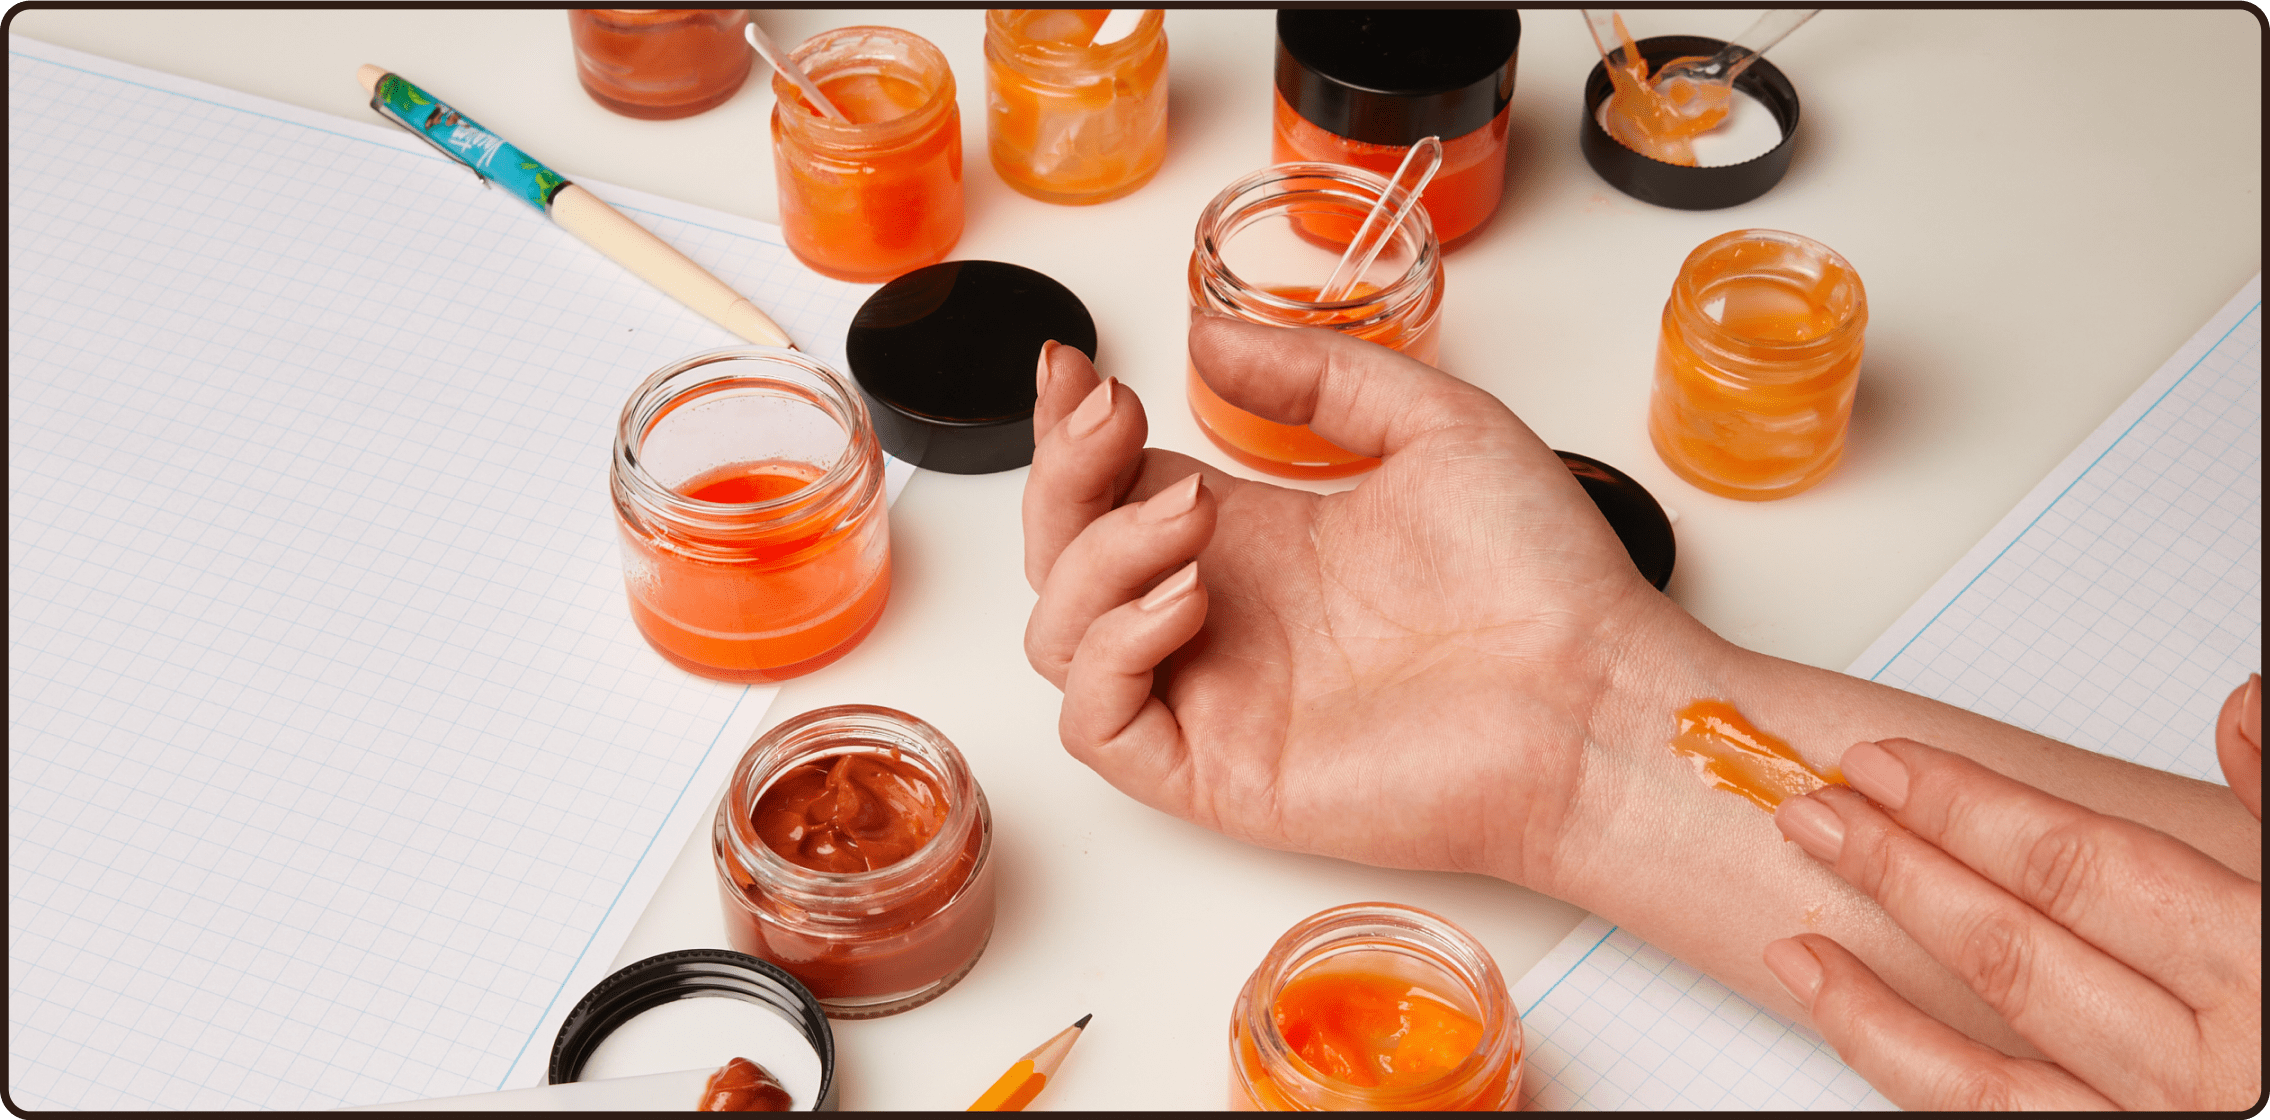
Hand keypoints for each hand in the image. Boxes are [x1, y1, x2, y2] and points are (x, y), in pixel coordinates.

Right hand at [1018, 318, 1672, 880]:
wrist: (1592, 693)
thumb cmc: (1541, 578)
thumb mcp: (1433, 425)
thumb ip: (1316, 376)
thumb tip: (1207, 336)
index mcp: (1258, 539)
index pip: (1111, 487)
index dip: (1072, 430)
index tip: (1076, 368)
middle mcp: (1221, 616)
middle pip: (1062, 553)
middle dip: (1061, 475)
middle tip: (1113, 419)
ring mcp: (1213, 696)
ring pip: (1058, 635)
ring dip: (1092, 558)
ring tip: (1190, 517)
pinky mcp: (1219, 772)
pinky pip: (1098, 723)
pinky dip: (1112, 650)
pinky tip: (1189, 598)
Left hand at [1764, 710, 2262, 1108]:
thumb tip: (2244, 705)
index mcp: (2265, 978)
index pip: (2083, 871)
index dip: (1971, 809)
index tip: (1888, 765)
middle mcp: (2206, 1068)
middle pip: (2014, 945)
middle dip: (1902, 866)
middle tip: (1816, 808)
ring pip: (1980, 1047)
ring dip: (1871, 968)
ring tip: (1803, 898)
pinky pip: (1979, 1118)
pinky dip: (1889, 1058)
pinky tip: (1833, 1000)